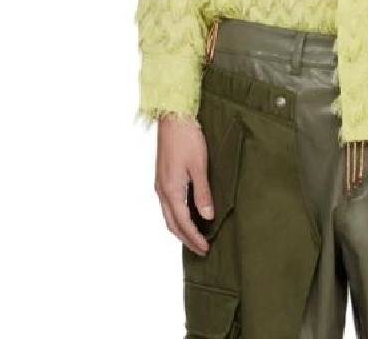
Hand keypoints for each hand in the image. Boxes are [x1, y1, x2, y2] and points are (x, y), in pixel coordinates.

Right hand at [154, 112, 213, 255]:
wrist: (173, 117)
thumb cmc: (187, 138)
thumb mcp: (199, 166)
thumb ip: (202, 192)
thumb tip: (207, 217)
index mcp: (171, 190)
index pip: (183, 223)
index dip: (194, 238)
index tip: (206, 249)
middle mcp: (162, 190)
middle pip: (172, 224)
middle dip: (186, 239)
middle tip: (201, 249)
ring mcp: (160, 184)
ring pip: (168, 215)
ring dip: (180, 229)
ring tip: (195, 236)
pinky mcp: (162, 177)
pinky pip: (168, 205)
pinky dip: (177, 216)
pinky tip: (187, 214)